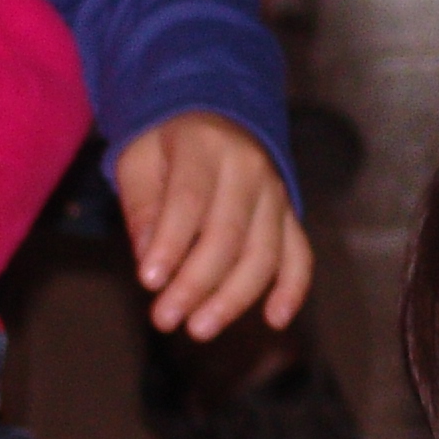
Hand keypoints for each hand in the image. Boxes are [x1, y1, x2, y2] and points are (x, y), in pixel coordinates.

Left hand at [112, 112, 312, 337]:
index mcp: (204, 145)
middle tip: (164, 318)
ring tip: (199, 328)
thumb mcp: (139, 157)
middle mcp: (249, 168)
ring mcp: (276, 192)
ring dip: (233, 298)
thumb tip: (148, 256)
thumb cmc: (166, 143)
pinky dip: (292, 289)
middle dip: (195, 283)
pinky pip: (300, 254)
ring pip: (263, 253)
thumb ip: (142, 204)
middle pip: (228, 235)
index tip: (148, 282)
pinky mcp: (290, 214)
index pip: (189, 202)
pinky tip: (273, 319)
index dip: (171, 245)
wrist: (214, 110)